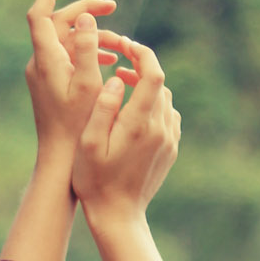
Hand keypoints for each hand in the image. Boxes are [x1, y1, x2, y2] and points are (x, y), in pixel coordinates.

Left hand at [24, 0, 127, 159]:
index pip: (39, 14)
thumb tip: (87, 17)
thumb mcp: (88, 85)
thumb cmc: (77, 127)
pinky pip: (68, 60)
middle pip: (58, 25)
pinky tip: (110, 63)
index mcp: (46, 60)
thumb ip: (88, 49)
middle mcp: (39, 64)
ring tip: (121, 45)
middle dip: (86, 15)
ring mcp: (43, 76)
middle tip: (113, 9)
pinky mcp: (50, 87)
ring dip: (93, 38)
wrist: (60, 161)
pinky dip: (88, 55)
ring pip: (67, 43)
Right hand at [72, 37, 180, 232]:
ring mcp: (169, 140)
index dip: (141, 53)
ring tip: (122, 85)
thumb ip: (102, 108)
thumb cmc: (95, 181)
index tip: (125, 45)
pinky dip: (154, 104)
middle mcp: (160, 129)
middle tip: (117, 65)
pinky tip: (134, 110)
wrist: (118, 216)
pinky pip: (168, 116)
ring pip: (165, 98)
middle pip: (159, 83)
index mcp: (138, 124)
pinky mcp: (170, 149)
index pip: (152, 74)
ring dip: (146, 86)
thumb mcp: (88, 144)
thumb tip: (118, 81)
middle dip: (140, 67)